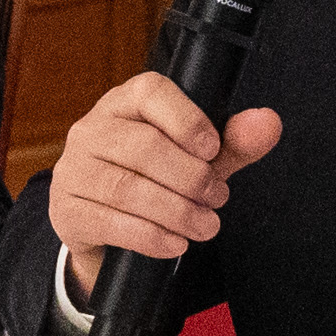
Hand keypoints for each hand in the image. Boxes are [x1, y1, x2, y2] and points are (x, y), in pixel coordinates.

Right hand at [46, 70, 284, 305]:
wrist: (103, 225)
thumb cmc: (154, 180)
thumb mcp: (197, 159)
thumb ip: (232, 142)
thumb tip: (268, 122)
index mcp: (125, 103)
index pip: (150, 92)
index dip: (187, 119)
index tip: (214, 150)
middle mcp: (92, 129)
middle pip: (144, 147)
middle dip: (191, 178)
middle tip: (218, 198)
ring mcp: (74, 170)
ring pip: (129, 188)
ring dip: (177, 211)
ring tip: (206, 226)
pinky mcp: (67, 210)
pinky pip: (110, 222)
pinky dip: (150, 236)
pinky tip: (175, 243)